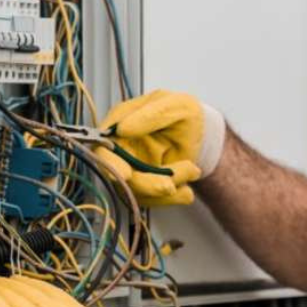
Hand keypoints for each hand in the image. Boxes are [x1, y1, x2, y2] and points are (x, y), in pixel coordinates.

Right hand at [95, 90, 225, 205]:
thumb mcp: (176, 106)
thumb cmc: (186, 114)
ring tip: (192, 170)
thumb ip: (151, 115)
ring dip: (168, 186)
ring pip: (138, 191)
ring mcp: (131, 168)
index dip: (110, 163)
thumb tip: (122, 128)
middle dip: (146, 184)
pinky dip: (173, 197)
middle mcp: (121, 148)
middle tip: (169, 186)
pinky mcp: (143, 185)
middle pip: (119, 176)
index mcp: (121, 123)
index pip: (104, 148)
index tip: (127, 174)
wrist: (202, 134)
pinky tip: (187, 190)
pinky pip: (152, 200)